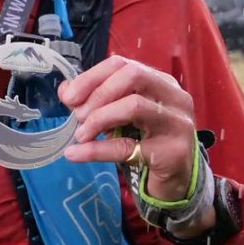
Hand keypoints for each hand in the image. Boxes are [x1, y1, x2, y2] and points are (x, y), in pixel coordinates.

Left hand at [59, 55, 198, 202]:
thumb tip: (66, 90)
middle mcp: (174, 96)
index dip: (91, 77)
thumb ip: (95, 101)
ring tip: (80, 134)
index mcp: (160, 82)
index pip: (122, 64)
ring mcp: (177, 123)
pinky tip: (76, 153)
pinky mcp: (173, 152)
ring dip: (99, 119)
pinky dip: (97, 150)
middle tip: (78, 116)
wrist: (175, 180)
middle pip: (132, 76)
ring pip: (134, 106)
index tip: (69, 97)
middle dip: (97, 94)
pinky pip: (128, 147)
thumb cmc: (147, 142)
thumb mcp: (120, 117)